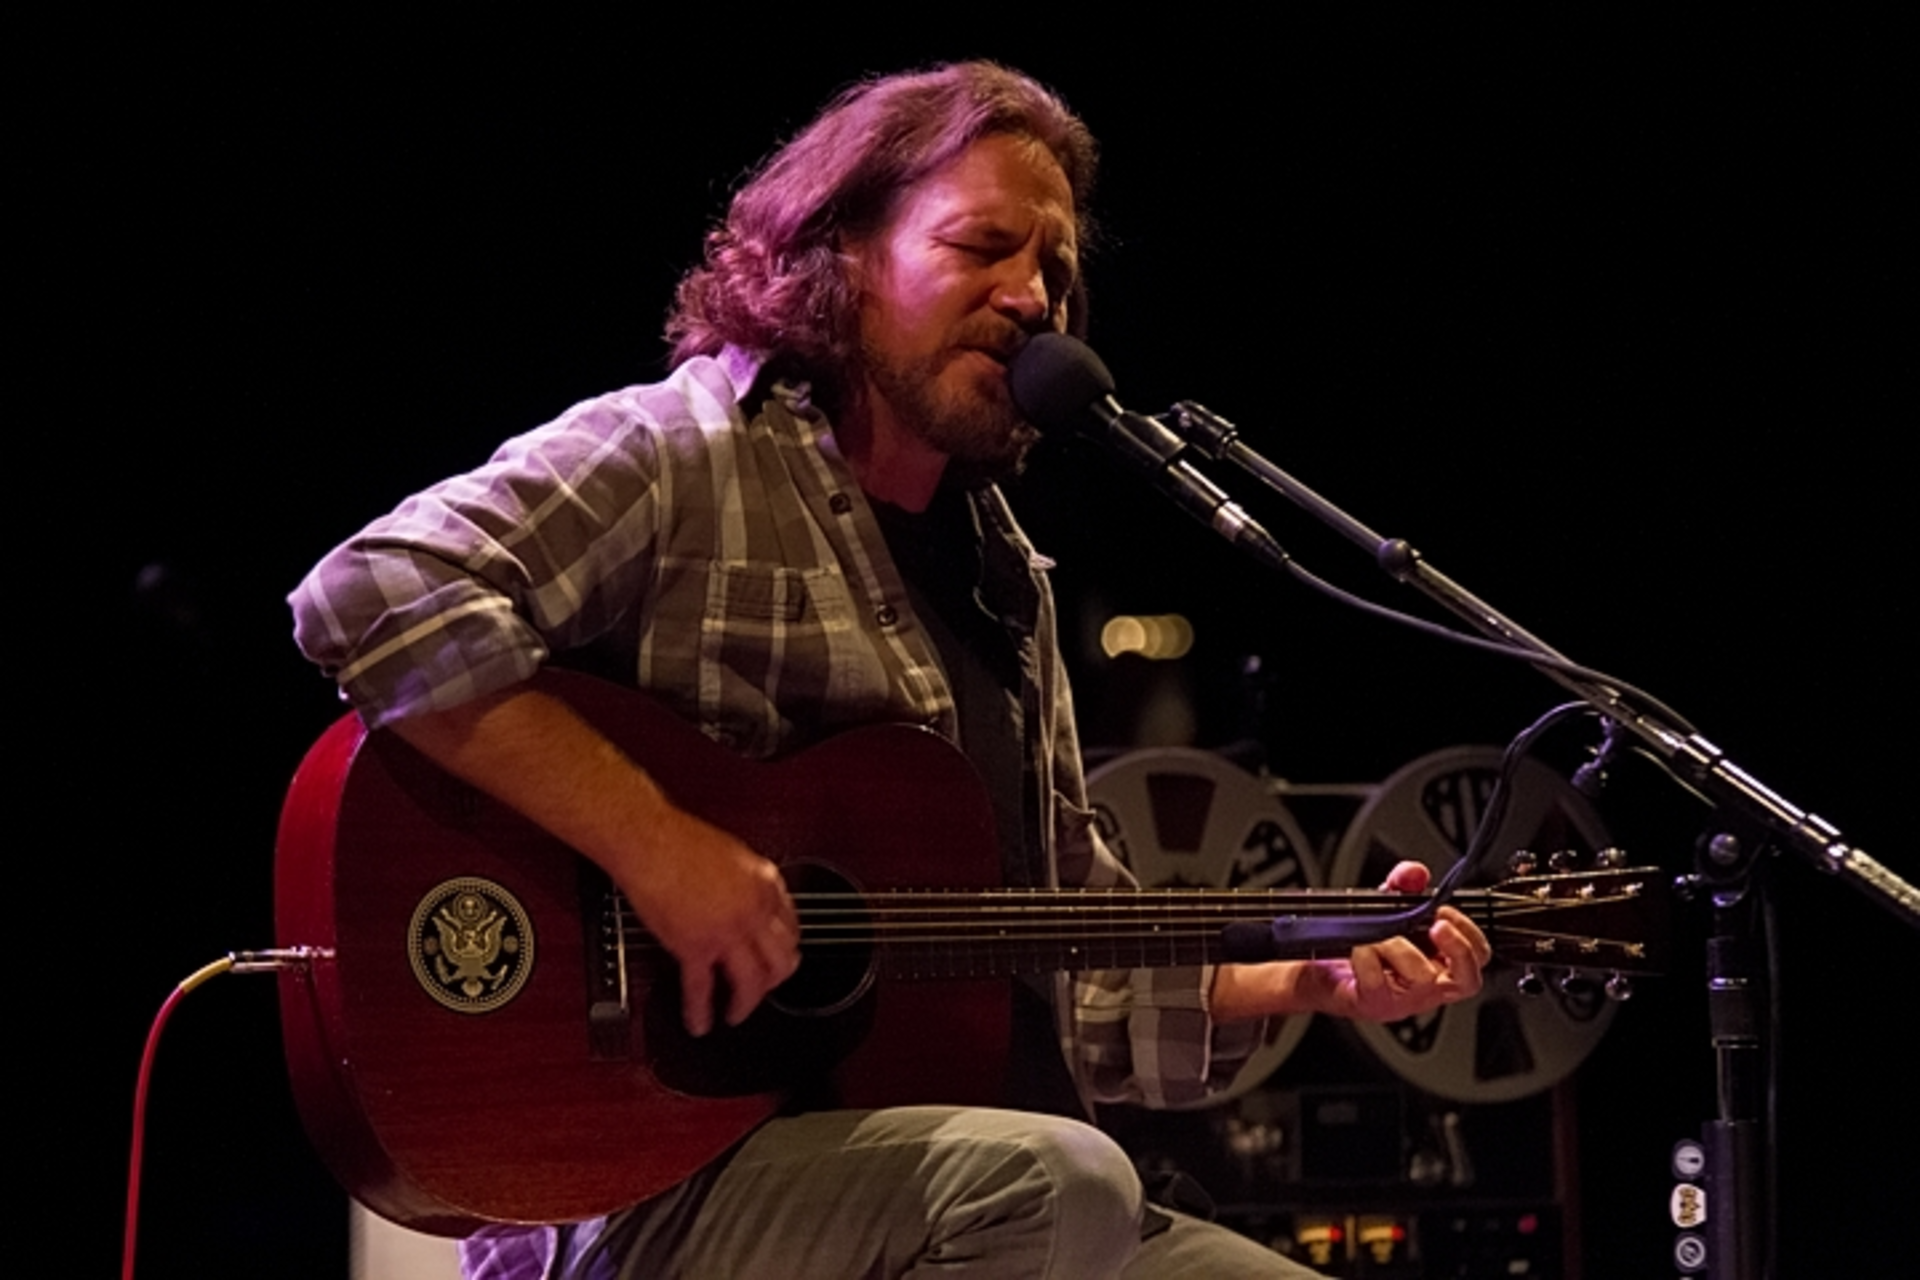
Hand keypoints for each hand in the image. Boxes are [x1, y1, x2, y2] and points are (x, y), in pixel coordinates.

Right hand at [383, 685, 801, 1038]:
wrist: (647, 837)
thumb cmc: (678, 838)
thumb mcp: (733, 854)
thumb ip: (747, 882)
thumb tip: (748, 899)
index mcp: (765, 883)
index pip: (790, 926)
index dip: (784, 947)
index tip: (777, 957)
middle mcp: (753, 909)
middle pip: (781, 959)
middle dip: (774, 981)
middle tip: (763, 990)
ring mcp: (726, 931)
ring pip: (753, 982)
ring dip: (747, 1004)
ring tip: (737, 1014)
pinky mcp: (694, 946)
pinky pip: (702, 989)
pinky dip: (701, 1012)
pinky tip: (700, 1023)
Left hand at [1209, 860, 1491, 1022]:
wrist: (1319, 971)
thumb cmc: (1362, 945)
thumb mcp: (1386, 908)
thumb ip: (1402, 885)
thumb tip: (1414, 872)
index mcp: (1439, 966)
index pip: (1478, 959)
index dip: (1470, 935)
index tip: (1446, 911)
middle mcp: (1428, 989)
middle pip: (1467, 980)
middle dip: (1457, 948)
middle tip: (1436, 926)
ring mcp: (1403, 1001)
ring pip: (1422, 977)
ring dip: (1400, 946)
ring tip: (1381, 935)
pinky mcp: (1374, 1004)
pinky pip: (1377, 981)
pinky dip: (1367, 957)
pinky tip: (1359, 946)